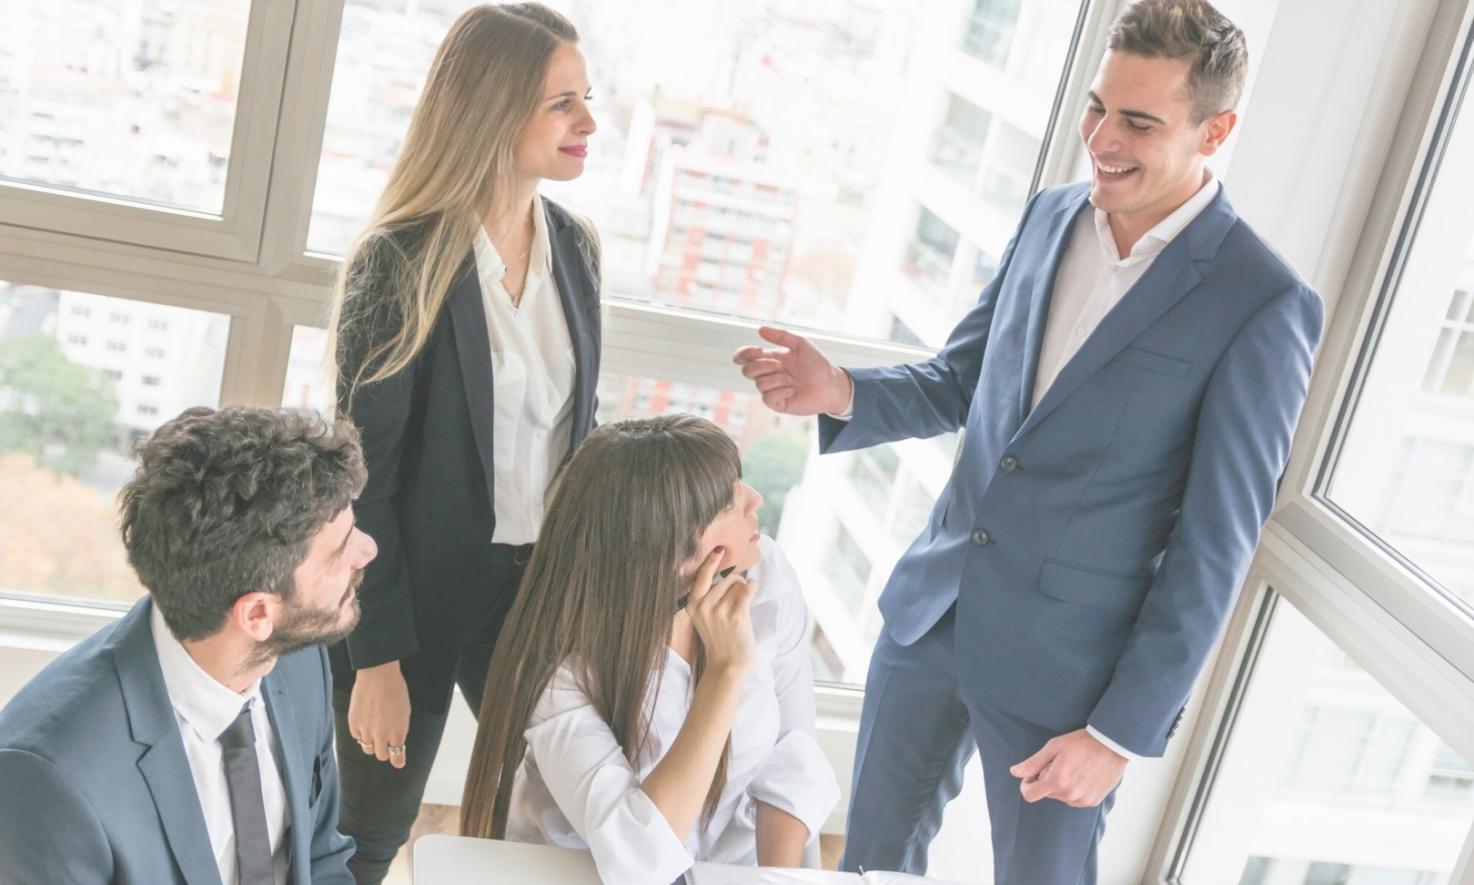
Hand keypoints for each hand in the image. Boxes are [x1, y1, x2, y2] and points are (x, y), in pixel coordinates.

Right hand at [347, 660, 411, 768]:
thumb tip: (397, 741)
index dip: (398, 760)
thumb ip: (401, 729)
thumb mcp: (405, 711)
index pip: (397, 756)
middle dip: (385, 751)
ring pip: (367, 748)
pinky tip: (364, 723)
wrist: (378, 674)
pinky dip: (360, 733)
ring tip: (374, 731)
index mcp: (397, 732)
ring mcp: (366, 730)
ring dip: (372, 742)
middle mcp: (381, 735)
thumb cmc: (395, 689)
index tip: (398, 762)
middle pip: (381, 755)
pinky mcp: (353, 724)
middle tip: (385, 743)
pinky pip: (356, 737)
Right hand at [684, 547, 757, 673]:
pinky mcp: (736, 615)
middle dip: (736, 584)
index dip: (710, 562)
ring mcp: (719, 611)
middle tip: (737, 600)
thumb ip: (708, 597)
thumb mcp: (703, 617)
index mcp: (693, 605)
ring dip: (744, 590)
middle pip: (726, 579)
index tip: (718, 549)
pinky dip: (753, 587)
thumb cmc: (719, 638)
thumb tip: (727, 574)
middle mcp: (704, 606)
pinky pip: (748, 589)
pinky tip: (753, 589)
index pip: (701, 577)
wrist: (728, 664)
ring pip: (738, 584)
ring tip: (742, 606)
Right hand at [733, 325, 852, 415]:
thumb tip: (760, 329)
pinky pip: (767, 398)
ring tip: (792, 380)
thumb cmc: (817, 365)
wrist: (831, 385)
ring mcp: (772, 390)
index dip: (743, 354)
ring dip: (777, 379)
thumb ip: (781, 336)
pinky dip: (780, 392)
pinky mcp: (778, 404)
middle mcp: (769, 374)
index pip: (745, 357)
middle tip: (780, 365)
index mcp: (770, 359)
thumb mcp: (801, 344)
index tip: (757, 351)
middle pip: (747, 371)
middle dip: (762, 366)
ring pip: (759, 384)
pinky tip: (792, 391)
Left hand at [1010, 729, 1126, 807]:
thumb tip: (1014, 772)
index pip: (1029, 795)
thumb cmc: (1081, 743)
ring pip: (1061, 797)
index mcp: (1057, 782)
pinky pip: (1075, 799)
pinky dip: (1074, 789)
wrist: (1112, 746)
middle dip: (1047, 780)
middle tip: (1059, 764)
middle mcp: (1069, 795)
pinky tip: (1083, 774)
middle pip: (1046, 794)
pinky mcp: (1093, 801)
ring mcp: (1082, 800)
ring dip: (1062, 786)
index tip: (1033, 774)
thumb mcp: (1053, 747)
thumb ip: (1033, 763)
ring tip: (1074, 768)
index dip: (1027, 784)